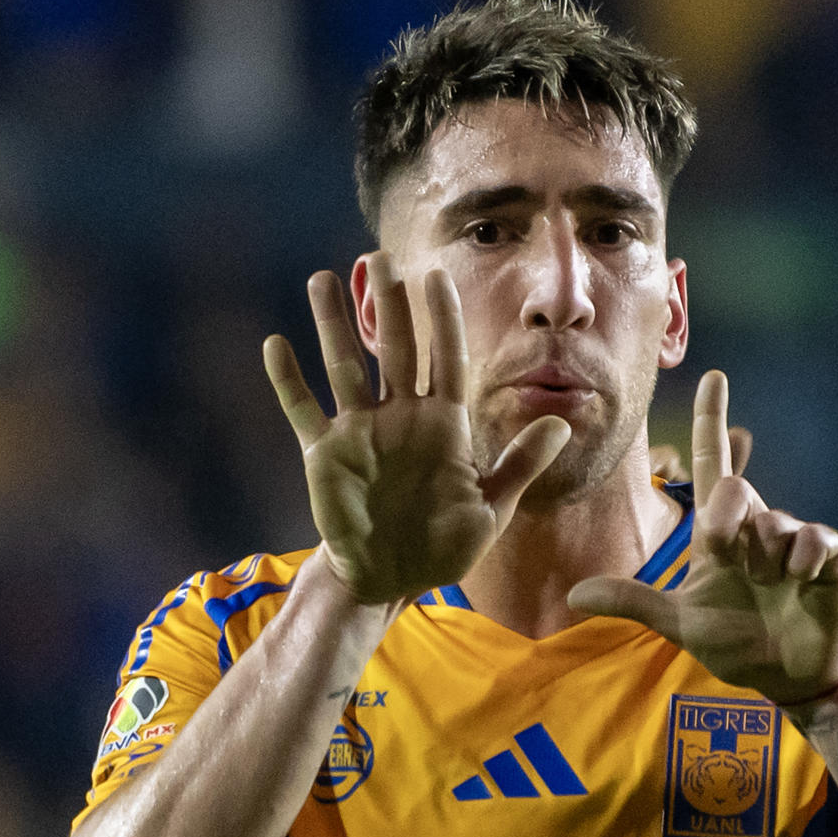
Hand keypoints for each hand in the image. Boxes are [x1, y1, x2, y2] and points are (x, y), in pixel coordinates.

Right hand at [263, 254, 572, 604]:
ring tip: (323, 280)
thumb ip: (520, 463)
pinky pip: (304, 411)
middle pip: (396, 350)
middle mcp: (401, 418)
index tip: (437, 275)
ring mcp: (360, 432)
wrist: (391, 578)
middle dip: (390, 305)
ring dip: (333, 325)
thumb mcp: (491, 508)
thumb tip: (562, 423)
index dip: (442, 319)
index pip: (446, 359)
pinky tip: (276, 344)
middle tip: (382, 258)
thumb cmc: (444, 545)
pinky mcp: (324, 455)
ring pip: (346, 367)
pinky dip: (289, 381)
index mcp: (443, 425)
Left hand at [569, 371, 837, 705]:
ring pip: (772, 520)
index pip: (711, 465)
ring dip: (764, 557)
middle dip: (724, 521)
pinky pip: (812, 539)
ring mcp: (793, 539)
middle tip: (727, 558)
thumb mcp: (680, 623)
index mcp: (719, 535)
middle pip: (733, 489)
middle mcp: (755, 528)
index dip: (710, 421)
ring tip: (771, 586)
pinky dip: (800, 559)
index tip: (712, 376)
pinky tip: (798, 581)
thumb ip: (633, 602)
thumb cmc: (737, 642)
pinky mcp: (828, 556)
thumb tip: (575, 594)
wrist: (790, 676)